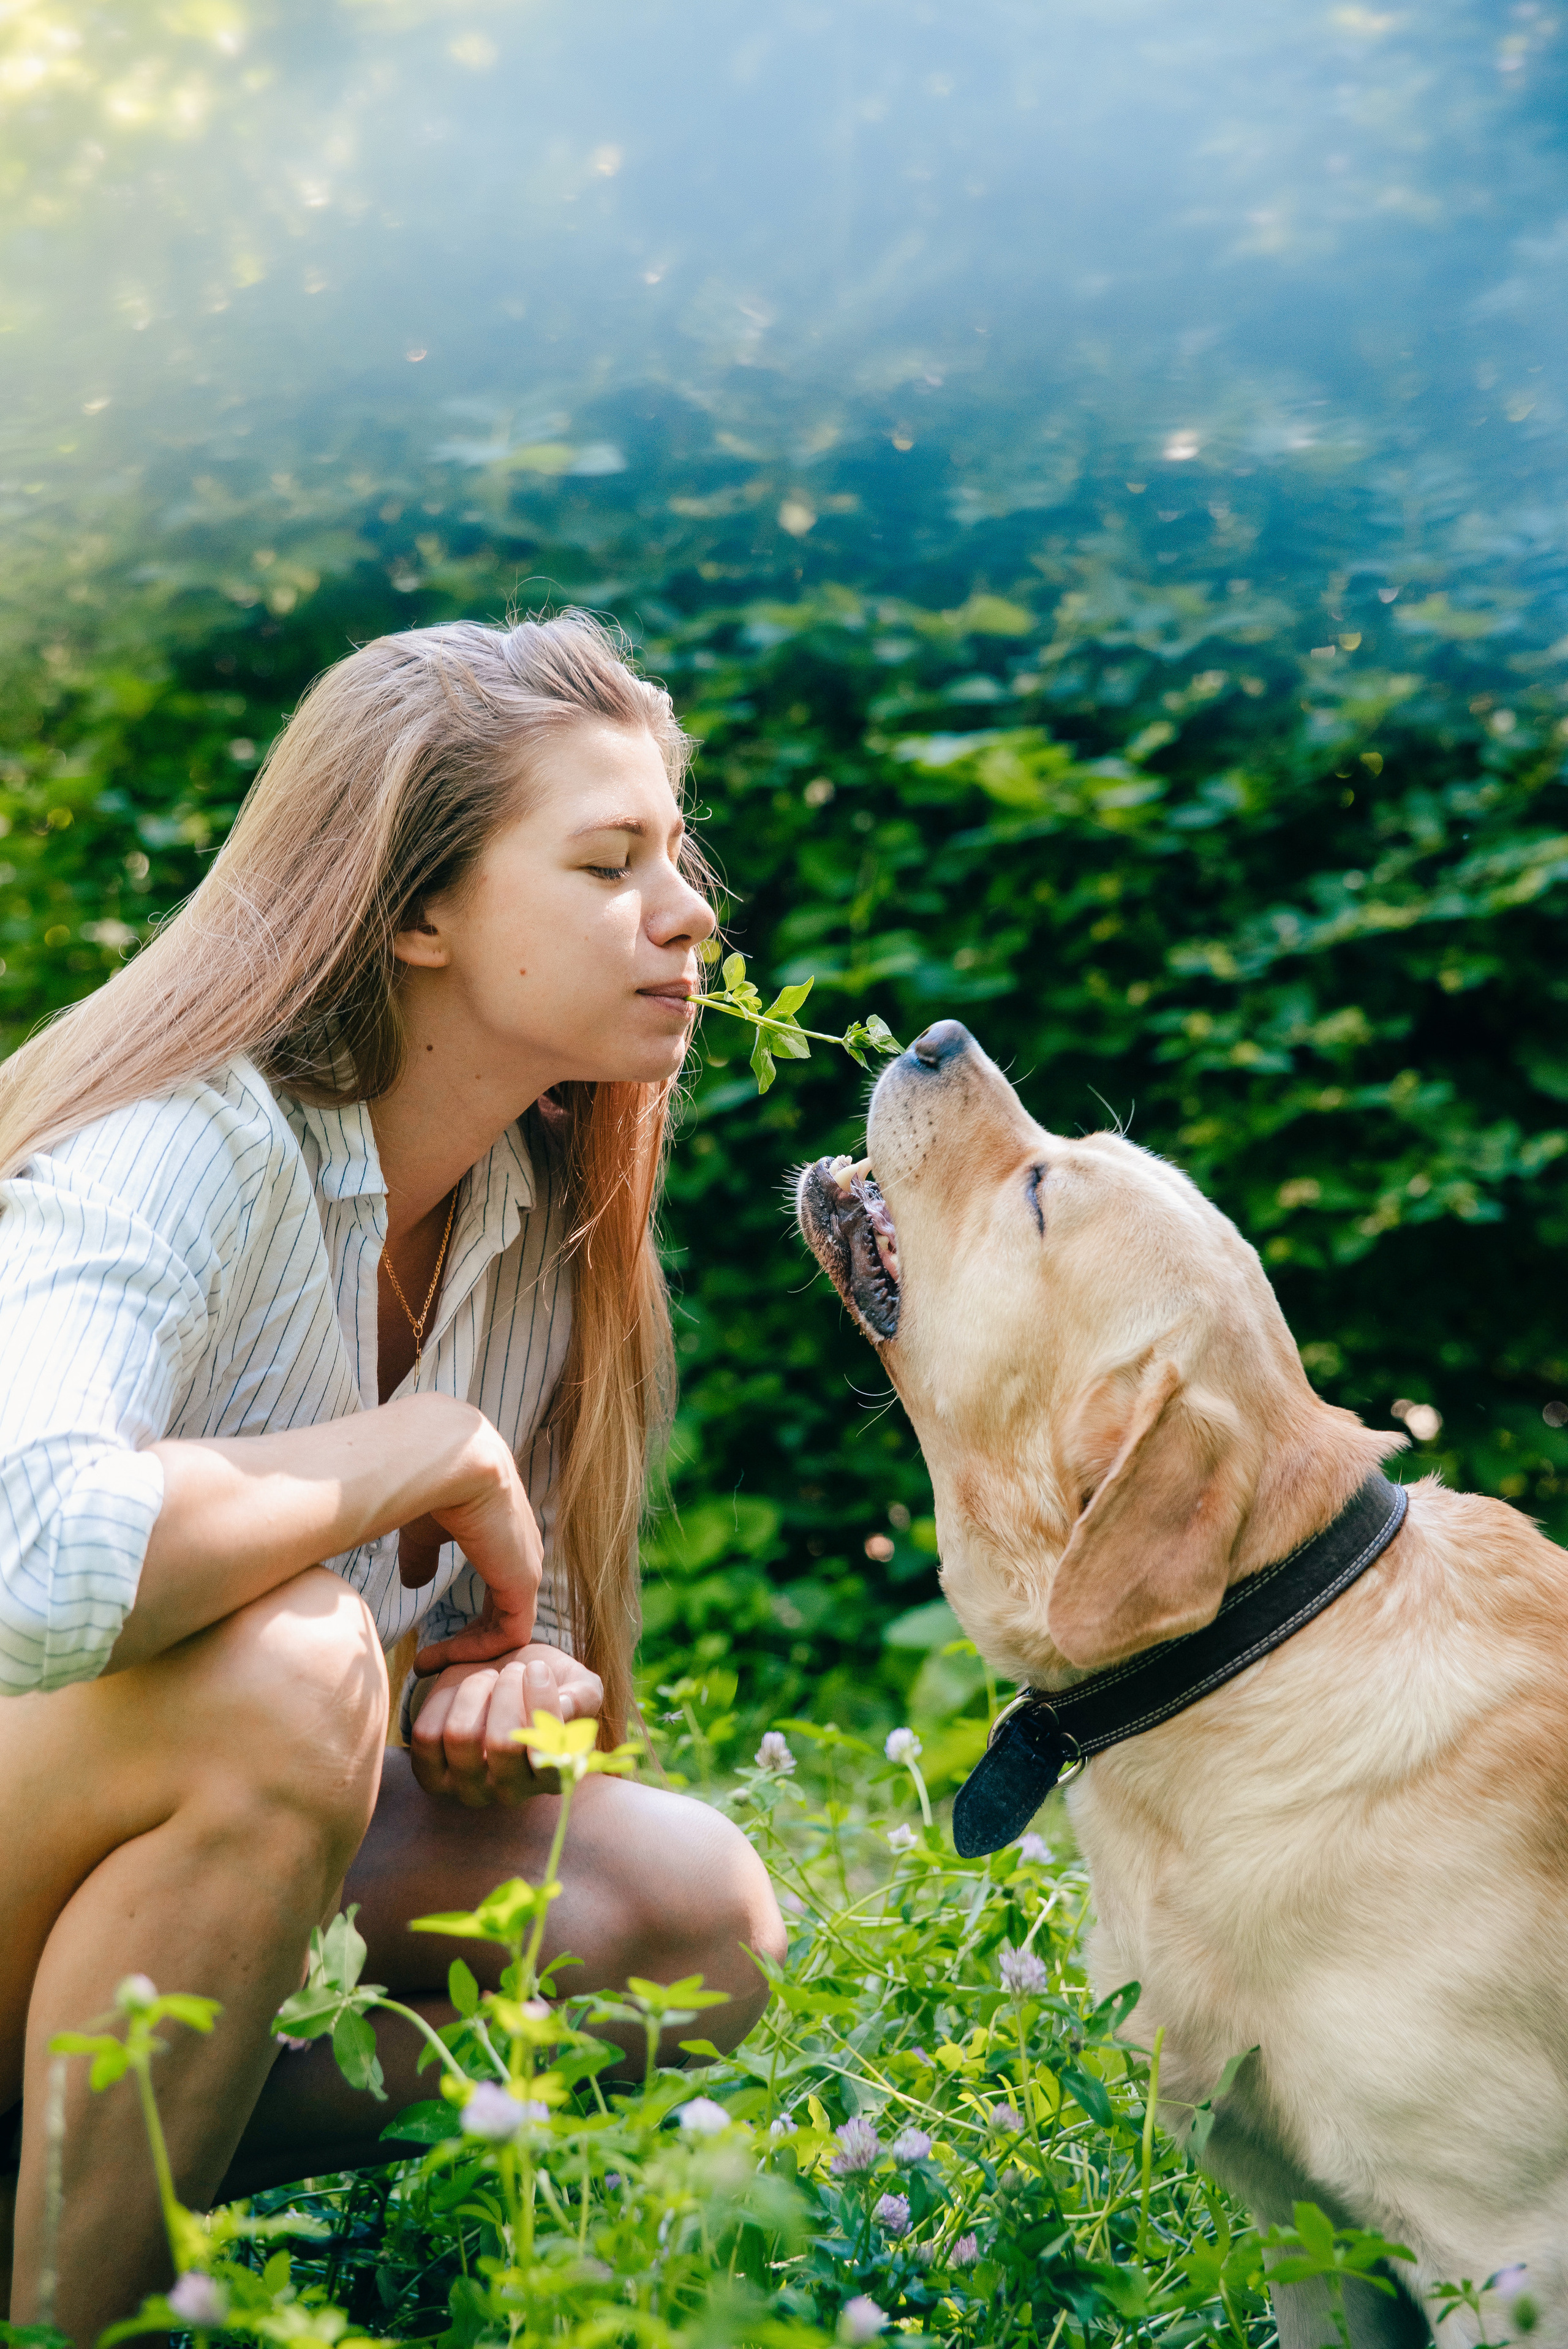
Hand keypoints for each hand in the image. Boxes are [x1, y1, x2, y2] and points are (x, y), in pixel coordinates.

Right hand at [403, 1417, 542, 1653]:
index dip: (467, 1625)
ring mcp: (527, 1570)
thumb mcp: (425, 1530)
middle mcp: (523, 1556)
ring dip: (469, 1653)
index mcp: (505, 1541)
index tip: (429, 1645)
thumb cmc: (435, 1485)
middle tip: (429, 1663)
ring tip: (429, 1663)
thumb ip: (423, 1556)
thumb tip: (415, 1581)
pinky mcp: (524, 1583)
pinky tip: (441, 1655)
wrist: (451, 1461)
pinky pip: (509, 1634)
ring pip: (507, 1630)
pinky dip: (476, 1652)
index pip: (496, 1595)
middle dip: (467, 1645)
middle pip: (504, 1616)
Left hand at [408, 1644, 604, 1806]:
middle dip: (507, 1690)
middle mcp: (511, 1792)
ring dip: (475, 1690)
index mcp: (553, 1777)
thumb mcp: (577, 1686)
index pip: (546, 1751)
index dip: (540, 1704)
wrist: (501, 1681)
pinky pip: (426, 1736)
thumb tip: (563, 1710)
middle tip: (513, 1669)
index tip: (537, 1669)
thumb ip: (582, 1698)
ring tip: (487, 1676)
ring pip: (461, 1736)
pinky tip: (458, 1691)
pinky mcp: (432, 1776)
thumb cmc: (543, 1684)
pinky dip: (442, 1700)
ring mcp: (468, 1789)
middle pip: (503, 1743)